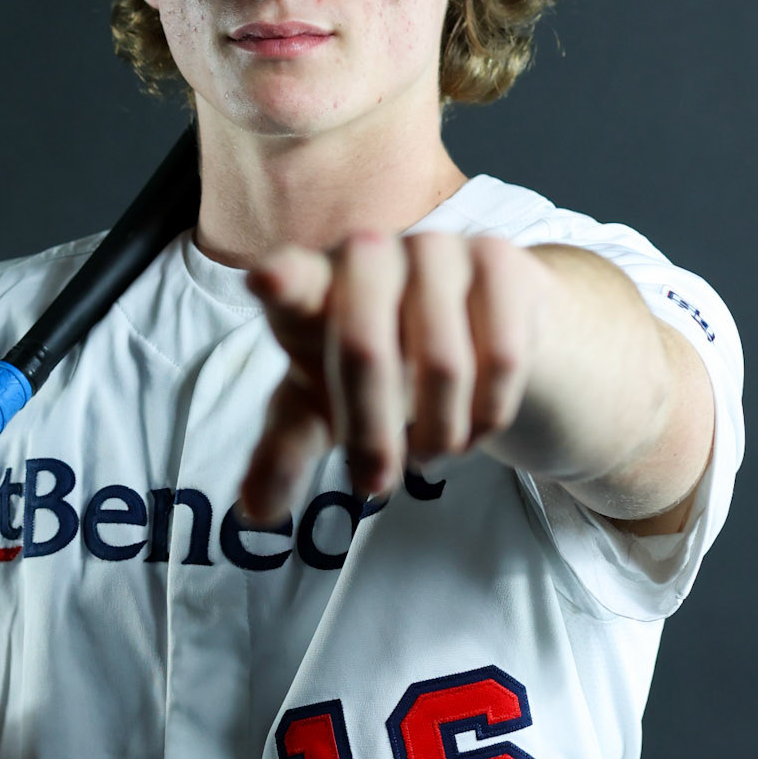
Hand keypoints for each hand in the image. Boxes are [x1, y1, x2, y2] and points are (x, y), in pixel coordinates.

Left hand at [240, 230, 544, 520]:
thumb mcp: (322, 411)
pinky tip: (473, 423)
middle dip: (372, 433)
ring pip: (444, 365)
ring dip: (437, 433)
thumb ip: (284, 452)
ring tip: (429, 450)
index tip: (266, 281)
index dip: (280, 281)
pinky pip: (501, 358)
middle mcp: (368, 253)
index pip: (291, 281)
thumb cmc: (374, 369)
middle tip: (376, 484)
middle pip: (366, 350)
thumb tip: (255, 510)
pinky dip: (487, 414)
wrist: (469, 329)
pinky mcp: (498, 258)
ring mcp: (435, 248)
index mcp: (309, 287)